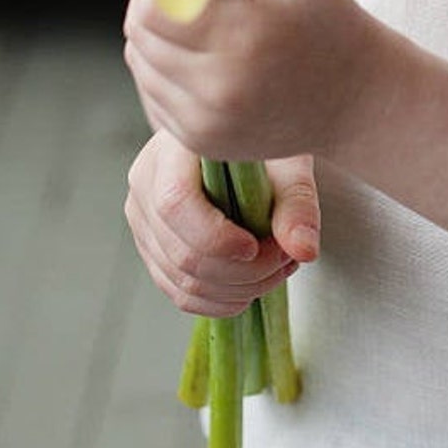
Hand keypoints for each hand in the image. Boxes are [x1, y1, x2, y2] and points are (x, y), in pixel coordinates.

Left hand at [123, 0, 380, 163]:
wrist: (357, 99)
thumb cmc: (325, 24)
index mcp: (240, 40)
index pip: (151, 7)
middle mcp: (217, 91)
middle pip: (139, 34)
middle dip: (154, 3)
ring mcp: (206, 124)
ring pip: (140, 63)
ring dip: (157, 37)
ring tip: (204, 26)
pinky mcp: (201, 142)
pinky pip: (154, 93)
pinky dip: (166, 70)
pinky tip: (206, 59)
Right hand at [125, 128, 320, 315]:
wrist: (242, 146)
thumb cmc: (261, 148)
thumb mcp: (288, 163)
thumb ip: (297, 203)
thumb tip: (303, 249)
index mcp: (173, 149)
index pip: (175, 203)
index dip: (216, 238)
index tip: (256, 246)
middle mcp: (147, 184)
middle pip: (181, 253)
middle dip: (242, 272)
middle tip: (286, 259)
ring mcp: (144, 219)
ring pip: (182, 280)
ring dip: (238, 289)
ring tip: (277, 267)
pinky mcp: (152, 248)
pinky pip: (179, 293)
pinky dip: (221, 301)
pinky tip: (253, 286)